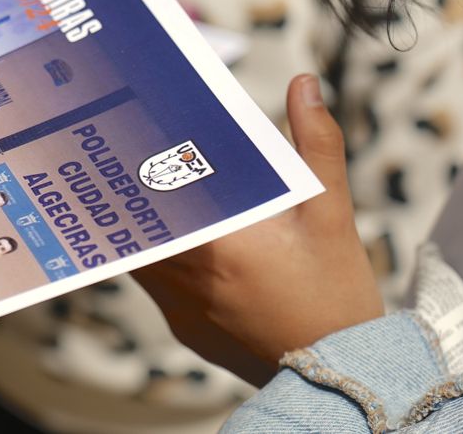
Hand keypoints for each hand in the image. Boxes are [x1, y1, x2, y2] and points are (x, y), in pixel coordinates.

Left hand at [134, 75, 384, 386]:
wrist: (340, 377)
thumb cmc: (336, 294)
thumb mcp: (330, 213)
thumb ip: (316, 145)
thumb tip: (304, 85)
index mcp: (217, 239)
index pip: (152, 191)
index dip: (130, 161)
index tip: (122, 134)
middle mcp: (185, 274)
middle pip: (136, 219)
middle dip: (130, 186)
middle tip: (122, 151)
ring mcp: (179, 305)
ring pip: (138, 252)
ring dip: (142, 223)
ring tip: (139, 186)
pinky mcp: (184, 328)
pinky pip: (155, 283)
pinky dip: (159, 258)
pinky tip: (174, 237)